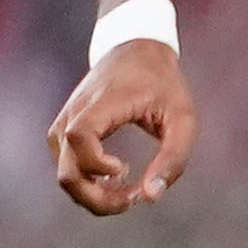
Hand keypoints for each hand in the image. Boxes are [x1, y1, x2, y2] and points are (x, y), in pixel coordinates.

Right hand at [47, 40, 192, 215]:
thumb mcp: (182, 119)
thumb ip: (173, 158)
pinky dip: (89, 184)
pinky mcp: (64, 133)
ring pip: (65, 176)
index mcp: (101, 103)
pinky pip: (68, 168)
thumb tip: (151, 196)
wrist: (134, 49)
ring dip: (95, 194)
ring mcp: (65, 124)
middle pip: (66, 173)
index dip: (98, 165)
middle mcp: (74, 114)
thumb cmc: (162, 83)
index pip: (79, 138)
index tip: (125, 169)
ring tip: (129, 188)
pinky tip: (116, 178)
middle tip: (133, 197)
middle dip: (98, 199)